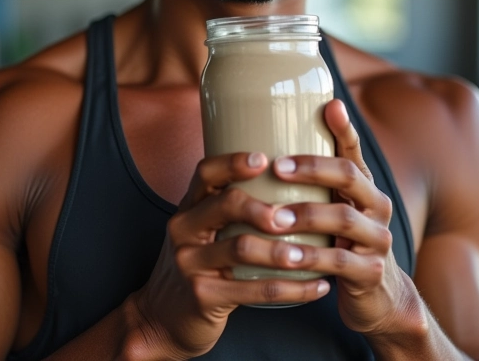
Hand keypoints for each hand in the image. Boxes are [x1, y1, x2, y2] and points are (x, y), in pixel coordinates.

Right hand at [130, 152, 330, 359]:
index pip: (205, 172)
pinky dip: (291, 289)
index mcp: (188, 207)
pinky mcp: (202, 296)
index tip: (265, 159)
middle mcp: (184, 230)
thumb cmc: (197, 265)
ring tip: (310, 255)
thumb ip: (229, 209)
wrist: (162, 319)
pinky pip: (254, 290)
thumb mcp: (201, 231)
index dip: (234, 162)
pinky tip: (316, 286)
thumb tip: (288, 181)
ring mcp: (190, 263)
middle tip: (294, 216)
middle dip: (263, 207)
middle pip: (225, 205)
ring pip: (241, 248)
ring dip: (281, 251)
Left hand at [270, 99, 417, 337]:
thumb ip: (312, 179)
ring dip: (306, 215)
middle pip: (349, 176)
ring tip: (274, 218)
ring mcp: (378, 239)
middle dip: (313, 168)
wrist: (375, 297)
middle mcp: (376, 205)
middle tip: (277, 167)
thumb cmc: (340, 241)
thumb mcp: (332, 207)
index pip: (354, 149)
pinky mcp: (371, 272)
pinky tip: (287, 259)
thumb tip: (270, 137)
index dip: (343, 128)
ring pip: (344, 218)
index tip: (329, 107)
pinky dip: (312, 259)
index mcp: (364, 184)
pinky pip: (340, 262)